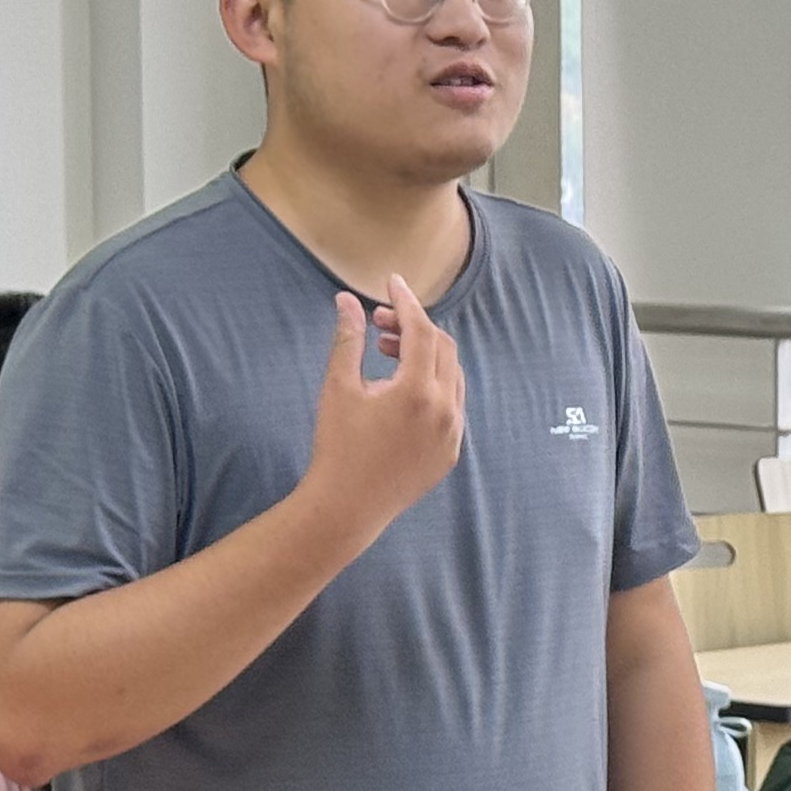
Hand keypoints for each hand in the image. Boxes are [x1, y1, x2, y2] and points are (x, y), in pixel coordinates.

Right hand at [300, 279, 462, 544]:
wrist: (347, 507)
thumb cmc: (337, 446)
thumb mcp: (339, 388)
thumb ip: (349, 339)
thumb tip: (347, 299)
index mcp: (417, 391)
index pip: (421, 330)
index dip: (405, 302)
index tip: (392, 284)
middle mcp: (444, 410)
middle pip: (442, 347)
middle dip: (413, 327)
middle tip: (379, 324)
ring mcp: (452, 433)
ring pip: (452, 376)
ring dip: (425, 356)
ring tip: (386, 354)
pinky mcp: (451, 452)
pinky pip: (453, 405)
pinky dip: (434, 386)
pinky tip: (402, 388)